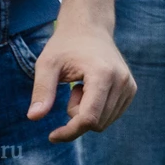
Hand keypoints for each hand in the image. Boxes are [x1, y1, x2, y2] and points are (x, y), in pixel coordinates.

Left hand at [28, 19, 135, 141]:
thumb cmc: (66, 45)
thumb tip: (33, 117)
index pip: (89, 118)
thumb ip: (42, 91)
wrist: (90, 28)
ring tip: (81, 87)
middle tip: (71, 91)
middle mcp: (122, 80)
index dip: (69, 132)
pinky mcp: (131, 89)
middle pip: (96, 123)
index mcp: (103, 74)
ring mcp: (129, 85)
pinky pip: (111, 116)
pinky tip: (91, 89)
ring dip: (86, 113)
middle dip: (76, 117)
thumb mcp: (47, 65)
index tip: (52, 135)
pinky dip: (97, 110)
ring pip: (104, 122)